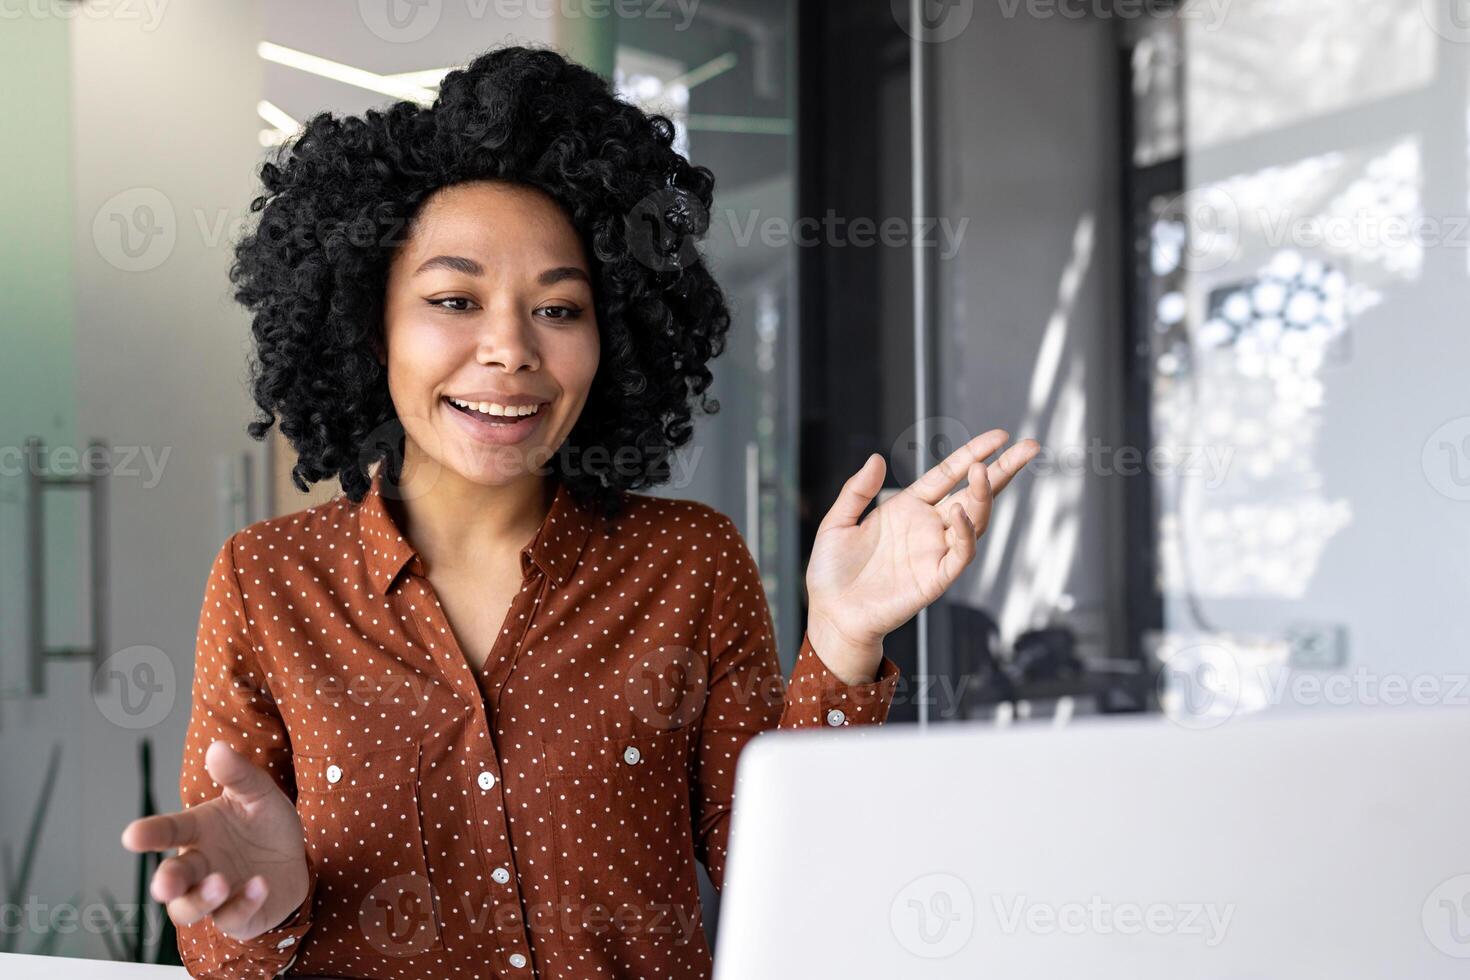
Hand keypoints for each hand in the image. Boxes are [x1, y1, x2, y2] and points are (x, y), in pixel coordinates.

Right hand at [121, 740, 308, 940]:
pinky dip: (243, 904)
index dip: (149, 833)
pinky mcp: (237, 918)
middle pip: (171, 878)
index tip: (132, 835)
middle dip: (166, 882)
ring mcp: (215, 895)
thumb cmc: (265, 825)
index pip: (167, 830)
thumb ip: (238, 775)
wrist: (296, 859)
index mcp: (197, 831)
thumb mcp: (258, 793)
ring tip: (220, 883)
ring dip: (200, 899)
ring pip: (189, 908)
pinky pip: (233, 918)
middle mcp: (199, 865)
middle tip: (166, 884)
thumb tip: (217, 748)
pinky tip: (260, 885)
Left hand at [806, 430, 1039, 681]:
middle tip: (1029, 447)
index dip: (972, 454)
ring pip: (973, 520)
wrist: (831, 613)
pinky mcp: (936, 578)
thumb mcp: (837, 522)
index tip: (1000, 436)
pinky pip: (960, 553)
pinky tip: (959, 511)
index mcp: (908, 507)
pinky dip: (965, 533)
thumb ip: (857, 491)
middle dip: (1002, 470)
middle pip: (972, 493)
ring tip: (985, 471)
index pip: (948, 474)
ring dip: (982, 496)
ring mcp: (935, 551)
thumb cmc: (833, 571)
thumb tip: (877, 458)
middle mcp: (928, 526)